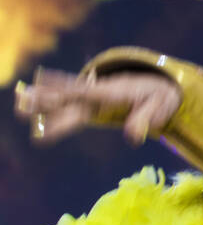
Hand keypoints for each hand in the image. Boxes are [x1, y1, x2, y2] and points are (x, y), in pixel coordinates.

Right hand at [14, 67, 181, 145]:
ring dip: (43, 102)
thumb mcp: (161, 107)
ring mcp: (94, 99)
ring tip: (18, 104)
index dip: (67, 91)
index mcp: (113, 92)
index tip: (46, 87)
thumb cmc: (162, 96)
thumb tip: (133, 138)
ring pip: (64, 101)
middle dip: (47, 99)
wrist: (161, 85)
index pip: (87, 92)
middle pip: (69, 97)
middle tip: (22, 102)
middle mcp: (99, 93)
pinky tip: (33, 110)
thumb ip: (145, 120)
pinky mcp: (93, 106)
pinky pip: (70, 108)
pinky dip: (52, 109)